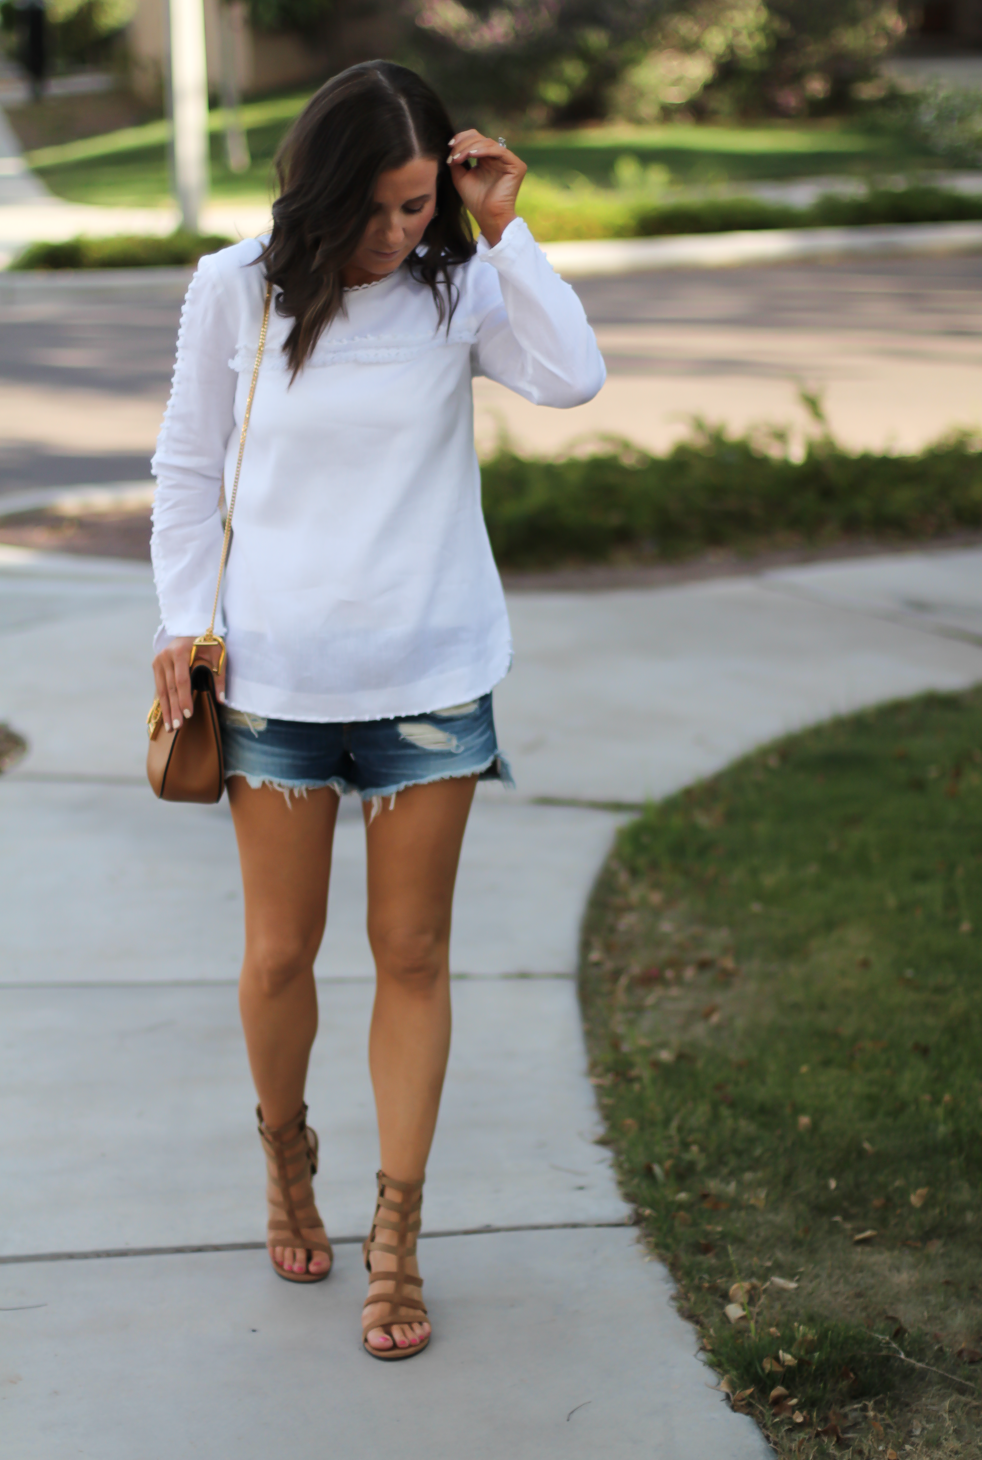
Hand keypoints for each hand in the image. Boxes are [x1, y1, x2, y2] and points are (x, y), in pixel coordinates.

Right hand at [152, 636, 225, 732]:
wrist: (191, 629)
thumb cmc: (208, 643)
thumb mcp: (218, 655)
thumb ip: (219, 677)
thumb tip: (221, 699)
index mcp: (181, 652)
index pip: (182, 680)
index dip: (184, 698)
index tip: (188, 714)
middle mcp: (166, 656)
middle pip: (170, 688)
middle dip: (174, 709)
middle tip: (177, 727)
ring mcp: (159, 661)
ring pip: (161, 690)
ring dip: (166, 710)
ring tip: (170, 727)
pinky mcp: (156, 665)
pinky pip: (159, 688)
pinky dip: (162, 703)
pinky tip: (165, 717)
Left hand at [447, 130, 526, 247]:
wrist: (488, 217)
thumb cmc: (476, 201)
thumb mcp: (461, 177)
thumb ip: (457, 160)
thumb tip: (451, 146)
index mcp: (487, 159)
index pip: (476, 139)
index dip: (462, 138)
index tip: (449, 145)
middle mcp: (498, 157)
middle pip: (481, 138)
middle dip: (464, 144)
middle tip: (453, 155)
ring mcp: (508, 160)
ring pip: (488, 143)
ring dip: (470, 148)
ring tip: (458, 158)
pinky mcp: (517, 165)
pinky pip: (499, 151)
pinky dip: (483, 150)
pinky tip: (471, 155)